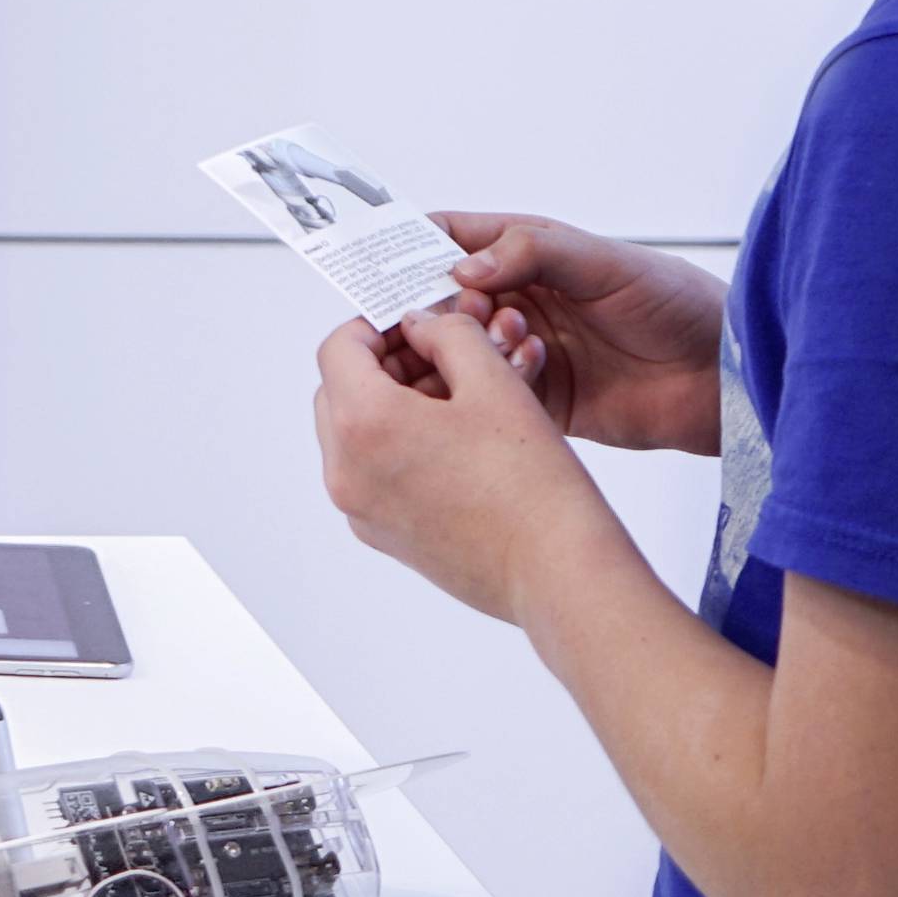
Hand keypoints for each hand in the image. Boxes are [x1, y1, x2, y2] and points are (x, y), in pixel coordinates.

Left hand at [311, 310, 625, 625]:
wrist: (558, 573)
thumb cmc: (531, 483)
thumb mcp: (493, 383)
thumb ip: (448, 335)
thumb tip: (420, 325)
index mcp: (363, 424)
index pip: (339, 349)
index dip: (376, 325)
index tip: (414, 323)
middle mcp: (346, 471)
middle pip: (339, 391)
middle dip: (384, 365)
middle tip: (439, 357)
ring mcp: (361, 510)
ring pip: (353, 435)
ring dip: (391, 405)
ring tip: (456, 400)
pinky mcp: (383, 537)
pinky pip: (371, 474)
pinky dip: (397, 447)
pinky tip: (454, 443)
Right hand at [425, 211, 726, 452]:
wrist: (725, 376)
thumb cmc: (676, 303)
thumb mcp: (604, 262)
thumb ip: (532, 253)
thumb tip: (463, 267)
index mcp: (527, 253)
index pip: (451, 240)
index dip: (412, 247)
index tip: (383, 261)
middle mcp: (519, 300)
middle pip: (444, 300)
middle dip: (437, 306)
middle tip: (453, 315)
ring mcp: (526, 350)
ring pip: (462, 349)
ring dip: (469, 347)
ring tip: (502, 344)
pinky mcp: (541, 400)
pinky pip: (494, 393)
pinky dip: (495, 386)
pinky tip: (522, 376)